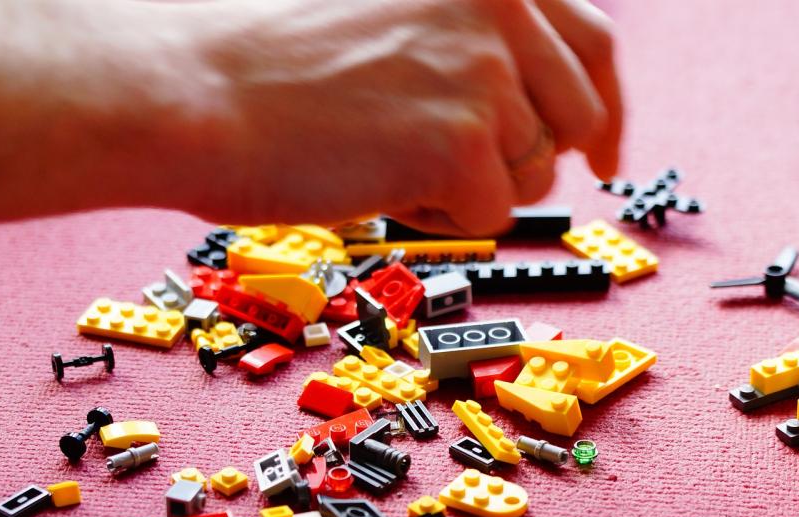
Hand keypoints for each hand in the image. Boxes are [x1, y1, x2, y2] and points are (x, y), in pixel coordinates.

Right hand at [172, 0, 622, 235]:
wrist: (194, 92)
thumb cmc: (268, 60)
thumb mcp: (394, 8)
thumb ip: (470, 36)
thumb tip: (540, 101)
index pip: (592, 41)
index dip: (605, 107)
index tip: (604, 153)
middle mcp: (499, 7)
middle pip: (575, 117)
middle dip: (529, 159)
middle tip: (477, 181)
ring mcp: (484, 72)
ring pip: (532, 173)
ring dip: (470, 185)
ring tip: (385, 156)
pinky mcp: (460, 141)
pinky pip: (489, 213)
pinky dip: (437, 214)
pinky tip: (376, 181)